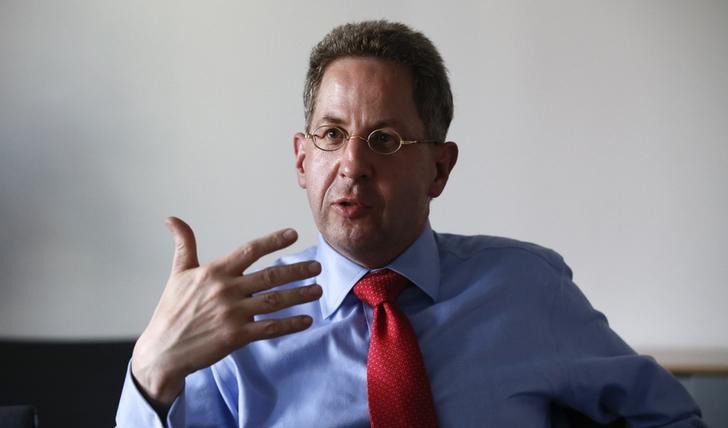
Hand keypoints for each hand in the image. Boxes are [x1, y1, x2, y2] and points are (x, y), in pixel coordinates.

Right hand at [131, 217, 321, 406]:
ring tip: (318, 290)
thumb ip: (183, 245)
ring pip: (275, 300)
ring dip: (300, 295)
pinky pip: (270, 328)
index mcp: (214, 272)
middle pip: (270, 276)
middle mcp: (226, 290)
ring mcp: (232, 314)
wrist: (162, 351)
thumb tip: (172, 219)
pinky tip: (307, 320)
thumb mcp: (177, 274)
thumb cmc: (171, 311)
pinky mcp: (236, 336)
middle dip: (297, 270)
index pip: (249, 250)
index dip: (273, 241)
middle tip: (317, 266)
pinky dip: (290, 324)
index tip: (293, 234)